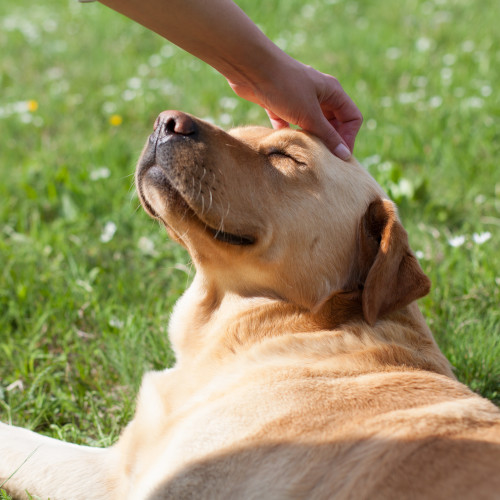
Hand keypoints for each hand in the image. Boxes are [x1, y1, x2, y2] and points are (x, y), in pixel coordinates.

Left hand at [228, 59, 361, 159]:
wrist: (250, 68)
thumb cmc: (285, 87)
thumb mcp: (310, 115)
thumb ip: (328, 136)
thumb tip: (345, 156)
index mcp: (332, 91)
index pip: (352, 117)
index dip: (349, 137)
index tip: (338, 157)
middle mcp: (318, 94)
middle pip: (332, 123)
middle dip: (329, 141)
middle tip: (321, 159)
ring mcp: (298, 99)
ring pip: (311, 125)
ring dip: (310, 139)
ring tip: (305, 155)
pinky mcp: (279, 105)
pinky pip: (289, 124)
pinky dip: (290, 135)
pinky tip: (286, 146)